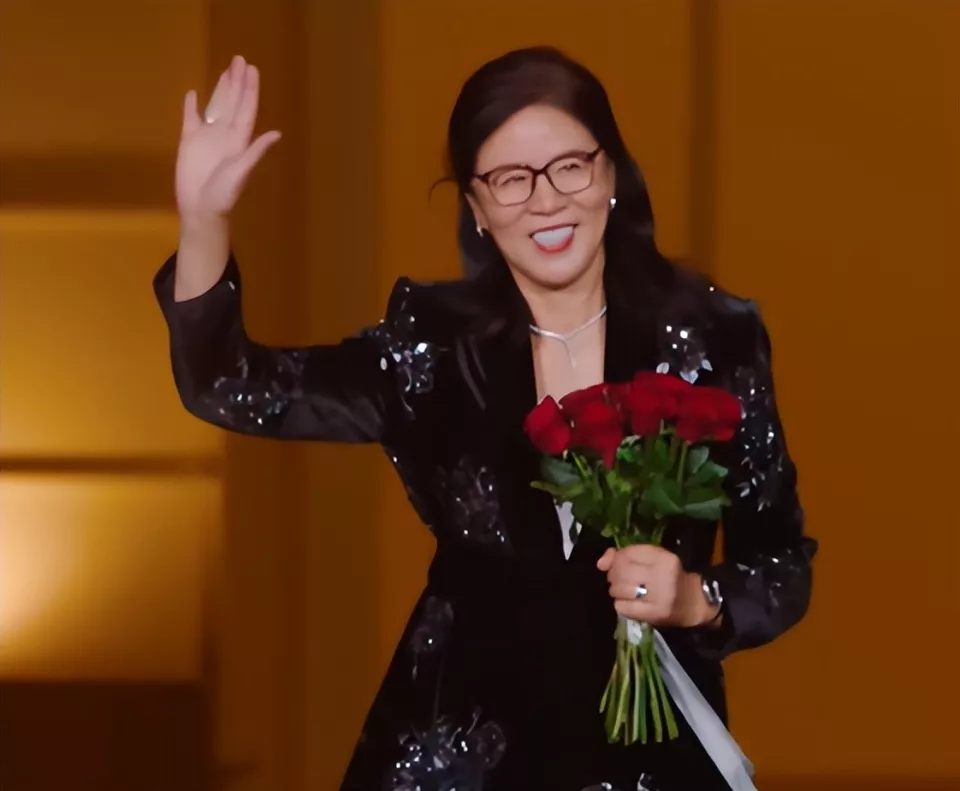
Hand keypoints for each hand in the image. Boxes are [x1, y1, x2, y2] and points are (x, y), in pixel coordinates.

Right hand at [176, 55, 281, 220]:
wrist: (201, 209)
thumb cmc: (224, 194)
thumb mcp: (241, 172)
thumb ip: (255, 152)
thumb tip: (275, 134)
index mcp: (240, 140)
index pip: (247, 108)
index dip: (250, 89)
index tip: (251, 68)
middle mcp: (226, 134)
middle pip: (233, 102)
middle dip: (237, 81)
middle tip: (240, 59)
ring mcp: (207, 137)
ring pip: (216, 106)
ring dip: (221, 88)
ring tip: (226, 70)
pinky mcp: (189, 141)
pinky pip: (190, 118)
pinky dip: (191, 106)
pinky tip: (193, 93)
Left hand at [597, 545, 717, 627]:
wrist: (694, 602)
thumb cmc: (671, 577)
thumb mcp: (654, 559)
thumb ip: (627, 555)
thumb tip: (601, 562)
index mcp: (664, 558)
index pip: (628, 553)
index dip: (617, 558)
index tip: (620, 564)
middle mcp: (662, 575)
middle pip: (621, 570)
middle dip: (614, 574)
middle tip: (618, 579)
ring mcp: (659, 596)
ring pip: (619, 588)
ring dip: (615, 589)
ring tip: (623, 591)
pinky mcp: (654, 614)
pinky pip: (623, 607)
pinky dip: (620, 604)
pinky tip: (628, 603)